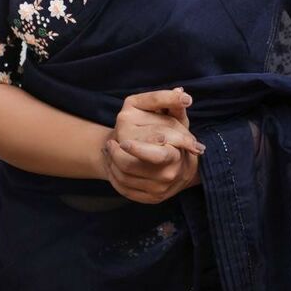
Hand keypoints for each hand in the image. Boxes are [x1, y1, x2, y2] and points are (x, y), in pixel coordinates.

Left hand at [102, 87, 204, 203]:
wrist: (180, 169)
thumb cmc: (175, 140)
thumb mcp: (177, 121)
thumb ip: (173, 105)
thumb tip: (179, 91)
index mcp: (174, 154)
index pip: (156, 154)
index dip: (137, 149)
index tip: (123, 142)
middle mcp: (167, 174)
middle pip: (131, 166)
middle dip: (116, 155)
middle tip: (110, 144)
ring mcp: (158, 189)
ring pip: (123, 177)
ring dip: (112, 163)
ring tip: (111, 151)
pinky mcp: (149, 199)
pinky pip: (124, 189)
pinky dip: (115, 177)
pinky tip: (114, 165)